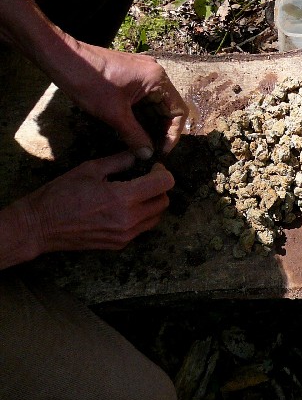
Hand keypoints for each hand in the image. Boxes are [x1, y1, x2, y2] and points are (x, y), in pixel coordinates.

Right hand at [22, 152, 174, 254]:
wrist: (39, 226)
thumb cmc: (61, 194)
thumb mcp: (90, 169)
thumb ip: (119, 161)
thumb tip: (139, 154)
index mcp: (123, 198)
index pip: (164, 184)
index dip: (162, 172)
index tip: (153, 168)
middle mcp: (129, 219)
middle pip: (164, 202)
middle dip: (160, 188)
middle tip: (146, 178)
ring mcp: (125, 235)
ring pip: (156, 217)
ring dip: (152, 203)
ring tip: (136, 193)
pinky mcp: (119, 244)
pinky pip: (142, 229)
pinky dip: (141, 216)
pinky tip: (125, 208)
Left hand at [49, 39, 187, 158]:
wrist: (62, 58)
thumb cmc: (89, 82)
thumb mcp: (114, 114)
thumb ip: (135, 136)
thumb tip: (147, 156)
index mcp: (157, 79)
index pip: (178, 111)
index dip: (173, 134)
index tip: (161, 151)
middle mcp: (155, 74)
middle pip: (168, 108)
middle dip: (162, 130)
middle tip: (151, 150)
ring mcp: (143, 73)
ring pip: (155, 105)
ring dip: (151, 124)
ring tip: (142, 144)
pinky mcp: (132, 76)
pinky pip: (144, 99)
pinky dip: (141, 115)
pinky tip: (134, 130)